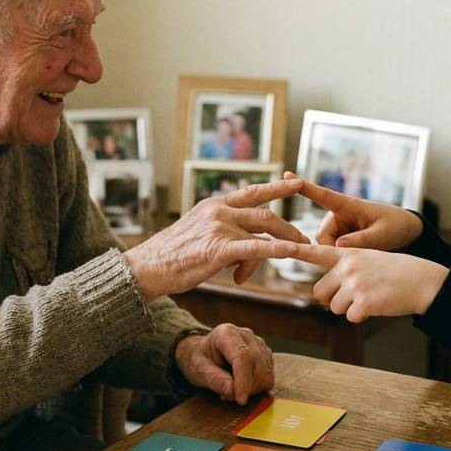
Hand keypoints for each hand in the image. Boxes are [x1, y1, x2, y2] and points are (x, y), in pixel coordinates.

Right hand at [124, 177, 308, 300]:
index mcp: (213, 205)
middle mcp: (218, 211)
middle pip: (264, 214)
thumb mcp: (200, 237)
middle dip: (288, 228)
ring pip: (262, 233)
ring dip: (279, 248)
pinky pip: (255, 247)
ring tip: (296, 255)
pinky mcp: (218, 248)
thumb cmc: (172, 258)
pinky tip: (291, 252)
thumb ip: (225, 237)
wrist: (146, 268)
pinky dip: (276, 249)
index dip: (276, 186)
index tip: (296, 182)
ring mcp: (218, 228)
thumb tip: (246, 254)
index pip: (252, 192)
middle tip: (304, 240)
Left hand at [174, 324, 273, 404]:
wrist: (205, 353)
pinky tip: (241, 385)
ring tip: (231, 388)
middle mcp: (247, 336)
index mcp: (227, 333)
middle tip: (224, 395)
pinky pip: (269, 378)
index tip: (241, 400)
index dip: (244, 380)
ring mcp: (259, 345)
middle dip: (245, 388)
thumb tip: (233, 391)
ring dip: (251, 389)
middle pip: (258, 367)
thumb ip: (214, 379)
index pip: (243, 356)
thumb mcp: (198, 369)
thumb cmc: (199, 360)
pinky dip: (257, 388)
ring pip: (266, 374)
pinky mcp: (266, 356)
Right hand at [284, 171, 422, 250]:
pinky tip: (357, 261)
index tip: (287, 176)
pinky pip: (333, 252)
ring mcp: (338, 228)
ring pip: (326, 248)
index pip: (324, 195)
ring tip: (363, 258)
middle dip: (333, 250)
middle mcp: (339, 215)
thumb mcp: (383, 235)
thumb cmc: (396, 226)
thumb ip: (362, 241)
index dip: (306, 188)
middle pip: (321, 237)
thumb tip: (337, 246)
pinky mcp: (340, 239)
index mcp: (349, 205)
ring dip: (340, 256)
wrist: (407, 233)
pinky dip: (342, 259)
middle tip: (354, 260)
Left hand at [291, 243, 448, 322]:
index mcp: (348, 254)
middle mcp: (348, 267)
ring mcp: (355, 285)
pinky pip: (350, 317)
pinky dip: (362, 315)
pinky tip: (378, 304)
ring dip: (349, 307)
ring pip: (334, 307)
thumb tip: (324, 294)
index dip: (297, 251)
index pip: (317, 252)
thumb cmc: (394, 271)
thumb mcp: (368, 259)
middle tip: (355, 293)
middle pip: (320, 292)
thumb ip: (344, 269)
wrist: (421, 280)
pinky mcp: (363, 303)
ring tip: (371, 295)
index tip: (279, 247)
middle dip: (332, 298)